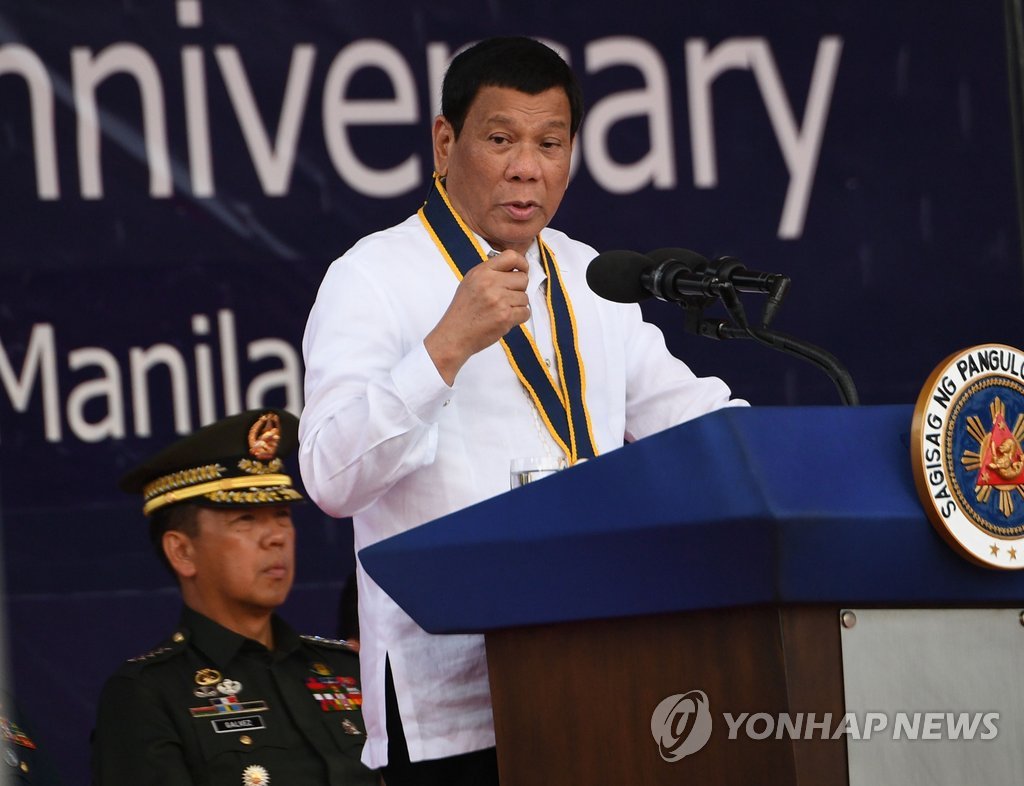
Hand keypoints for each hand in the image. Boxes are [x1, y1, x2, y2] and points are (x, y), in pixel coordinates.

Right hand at [424, 250, 529, 384]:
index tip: (522, 271)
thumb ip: (490, 273)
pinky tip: (505, 319)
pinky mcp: (505, 317)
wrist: (454, 335)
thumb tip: (514, 269)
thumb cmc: (463, 310)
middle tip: (506, 297)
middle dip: (519, 289)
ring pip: (525, 297)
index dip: (522, 264)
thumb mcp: (470, 282)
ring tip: (501, 310)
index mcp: (482, 272)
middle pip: (523, 279)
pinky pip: (525, 312)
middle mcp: (490, 283)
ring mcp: (499, 300)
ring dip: (517, 305)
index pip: (512, 256)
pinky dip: (519, 317)